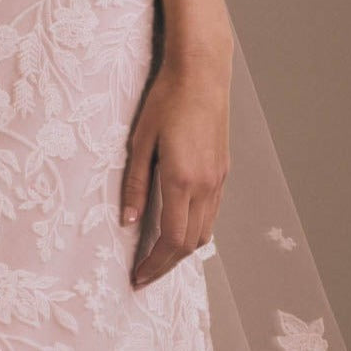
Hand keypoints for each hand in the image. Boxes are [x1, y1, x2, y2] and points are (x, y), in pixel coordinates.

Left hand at [121, 51, 230, 287]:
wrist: (201, 73)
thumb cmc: (166, 100)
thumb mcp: (140, 141)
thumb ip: (135, 184)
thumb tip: (127, 220)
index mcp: (181, 180)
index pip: (171, 240)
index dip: (155, 264)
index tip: (138, 277)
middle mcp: (205, 185)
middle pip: (191, 244)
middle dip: (167, 265)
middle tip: (145, 274)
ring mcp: (218, 179)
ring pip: (206, 231)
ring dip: (183, 249)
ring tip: (159, 256)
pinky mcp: (223, 170)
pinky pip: (212, 212)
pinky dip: (196, 229)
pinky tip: (179, 225)